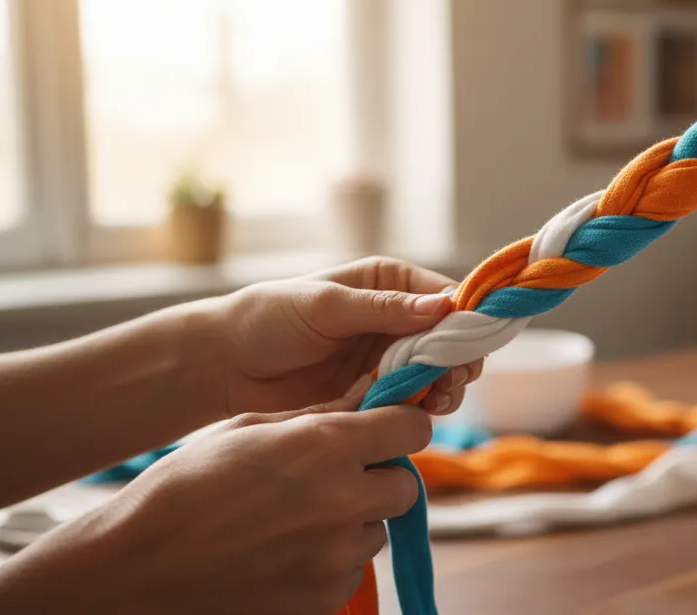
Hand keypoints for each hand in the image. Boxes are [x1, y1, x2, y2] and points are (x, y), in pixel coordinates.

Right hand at [0, 382, 430, 614]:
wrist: (134, 568)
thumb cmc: (184, 488)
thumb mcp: (249, 428)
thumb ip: (319, 415)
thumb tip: (368, 399)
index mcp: (325, 446)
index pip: (413, 429)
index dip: (398, 428)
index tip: (381, 433)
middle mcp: (342, 501)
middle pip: (404, 486)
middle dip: (377, 479)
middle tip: (333, 480)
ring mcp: (335, 558)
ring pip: (375, 531)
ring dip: (350, 523)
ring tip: (292, 521)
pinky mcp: (323, 600)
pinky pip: (349, 573)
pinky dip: (328, 564)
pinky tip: (281, 554)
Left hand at [208, 257, 483, 416]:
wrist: (224, 366)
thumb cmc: (268, 319)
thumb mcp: (327, 306)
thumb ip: (384, 308)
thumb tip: (443, 307)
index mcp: (388, 283)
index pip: (444, 297)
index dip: (465, 320)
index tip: (472, 345)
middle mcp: (394, 318)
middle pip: (449, 339)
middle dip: (458, 359)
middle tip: (452, 381)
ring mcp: (386, 358)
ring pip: (437, 373)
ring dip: (444, 387)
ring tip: (437, 400)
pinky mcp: (374, 393)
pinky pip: (411, 400)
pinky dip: (420, 408)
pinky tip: (416, 413)